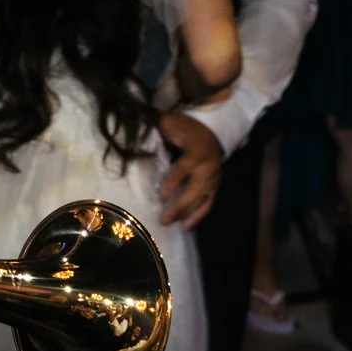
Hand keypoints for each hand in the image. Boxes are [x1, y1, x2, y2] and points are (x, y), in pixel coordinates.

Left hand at [155, 111, 223, 229]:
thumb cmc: (185, 128)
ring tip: (170, 224)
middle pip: (194, 190)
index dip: (173, 182)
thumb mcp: (171, 123)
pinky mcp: (215, 186)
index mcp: (197, 151)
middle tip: (162, 219)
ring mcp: (214, 179)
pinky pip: (208, 204)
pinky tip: (186, 227)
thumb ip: (156, 129)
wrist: (212, 131)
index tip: (161, 196)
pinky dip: (198, 216)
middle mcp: (208, 167)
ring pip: (202, 201)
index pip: (184, 168)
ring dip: (187, 215)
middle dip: (178, 206)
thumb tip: (136, 135)